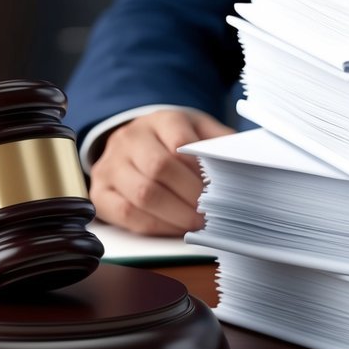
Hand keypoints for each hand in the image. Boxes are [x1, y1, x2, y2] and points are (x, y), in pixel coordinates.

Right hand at [88, 109, 234, 235]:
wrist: (138, 141)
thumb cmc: (177, 139)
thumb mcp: (201, 130)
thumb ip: (222, 143)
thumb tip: (249, 161)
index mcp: (161, 120)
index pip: (180, 143)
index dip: (200, 171)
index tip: (220, 189)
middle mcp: (131, 138)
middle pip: (160, 169)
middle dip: (191, 196)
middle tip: (212, 214)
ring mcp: (111, 165)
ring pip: (142, 195)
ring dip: (175, 215)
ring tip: (198, 225)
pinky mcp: (100, 191)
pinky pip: (125, 214)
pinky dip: (154, 225)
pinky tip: (174, 228)